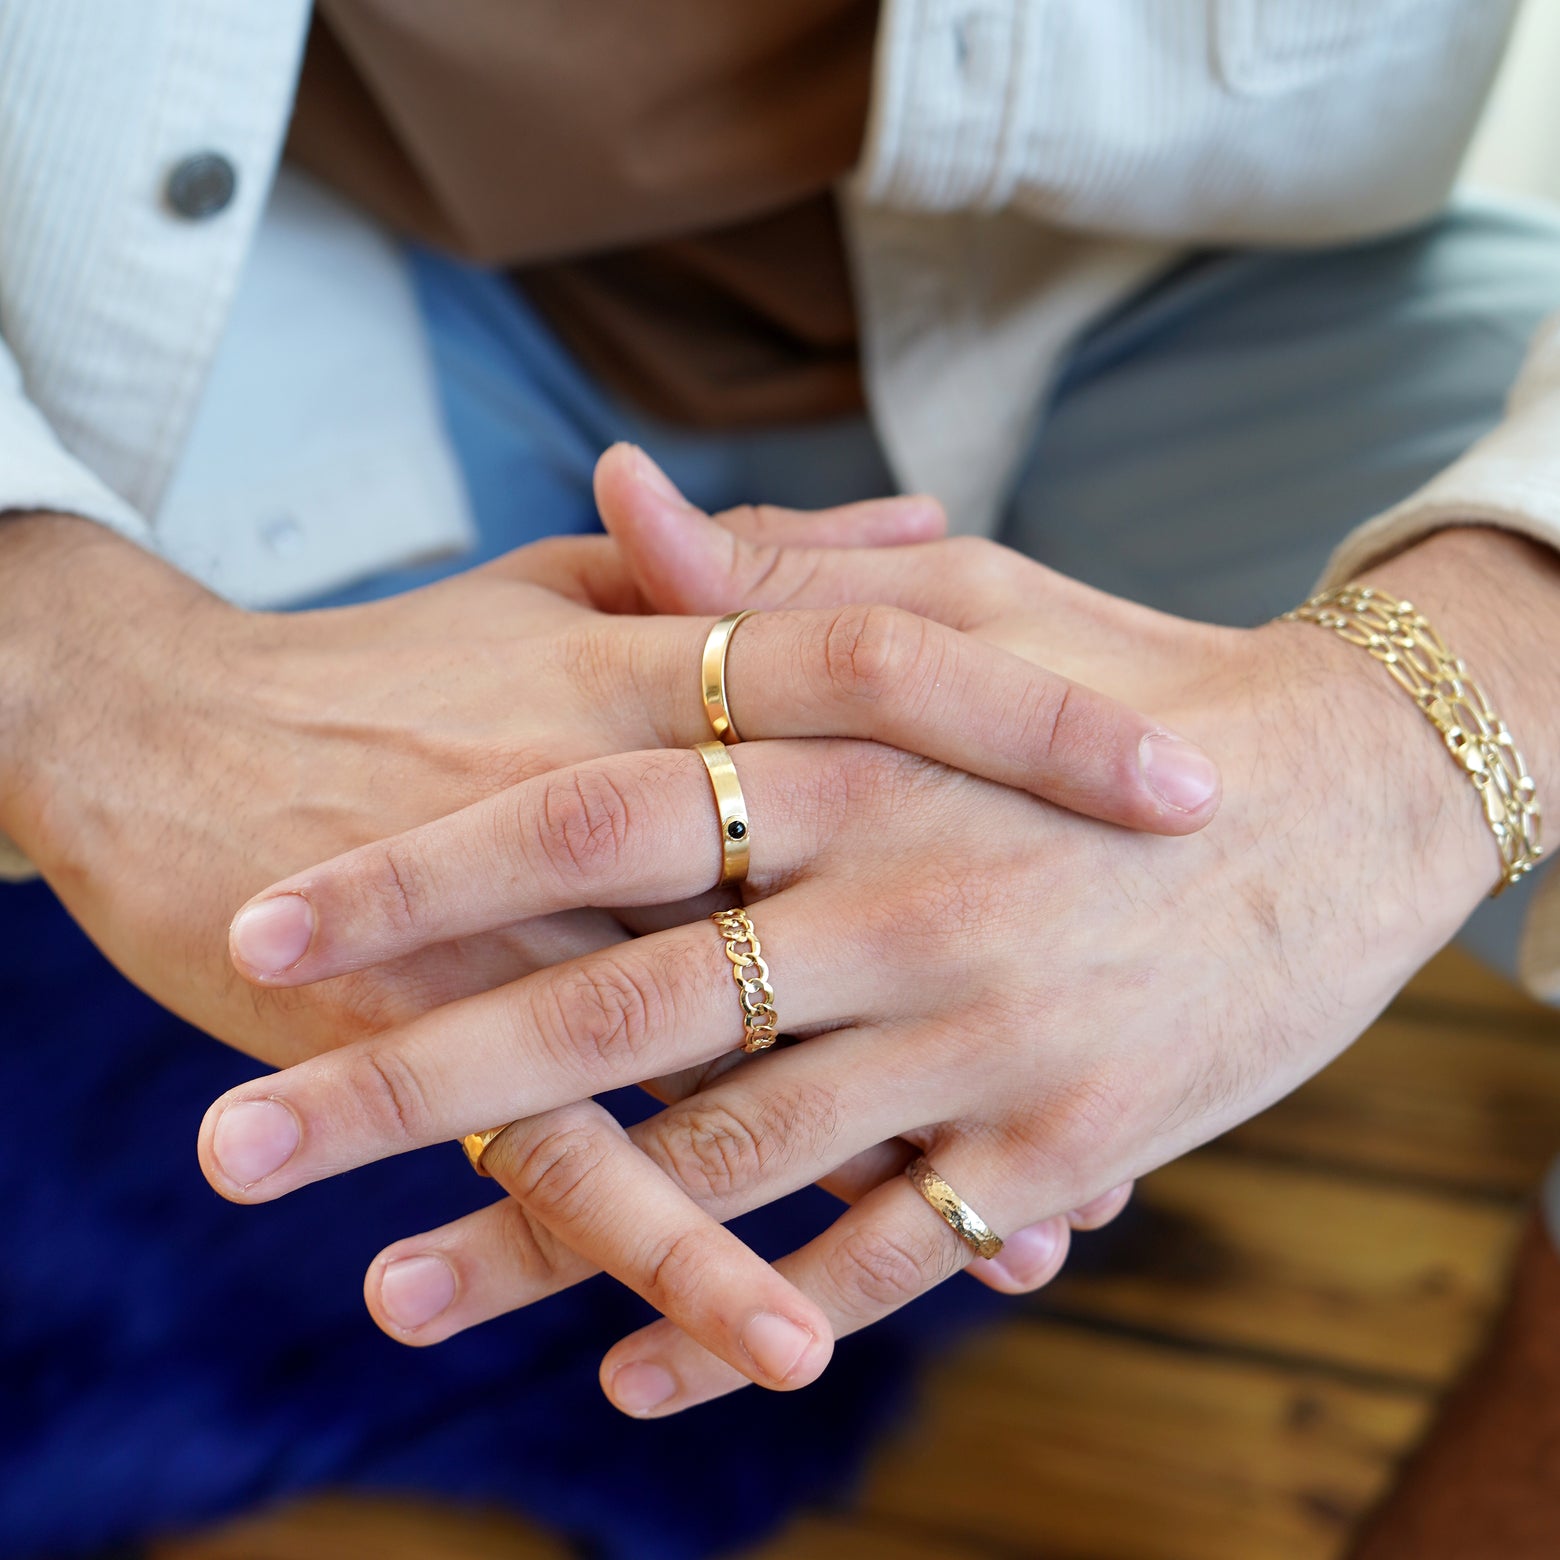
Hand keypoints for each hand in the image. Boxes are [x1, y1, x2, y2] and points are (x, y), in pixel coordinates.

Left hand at [195, 487, 1512, 1413]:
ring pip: (724, 1163)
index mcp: (852, 761)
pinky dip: (746, 1314)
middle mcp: (899, 906)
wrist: (1348, 798)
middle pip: (617, 1009)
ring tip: (382, 1298)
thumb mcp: (966, 604)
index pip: (591, 818)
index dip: (419, 879)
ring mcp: (978, 1038)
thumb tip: (617, 485)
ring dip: (547, 1239)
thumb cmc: (1135, 685)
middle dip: (416, 1085)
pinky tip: (630, 1368)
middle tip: (238, 1152)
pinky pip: (880, 1255)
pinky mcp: (1059, 1146)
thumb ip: (780, 575)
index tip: (261, 934)